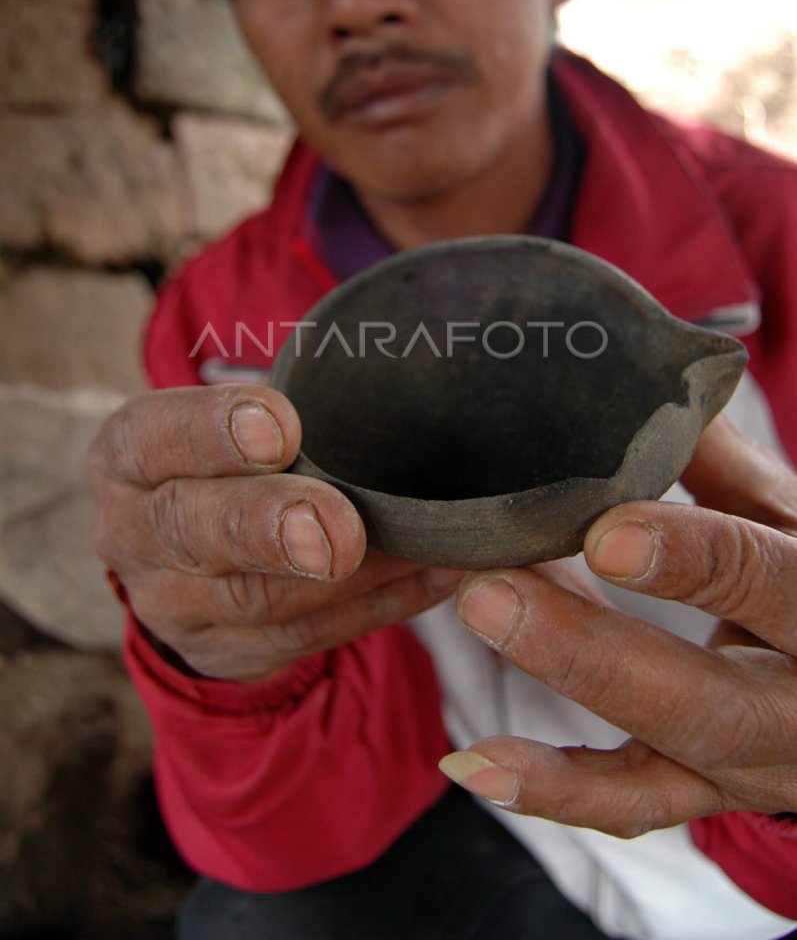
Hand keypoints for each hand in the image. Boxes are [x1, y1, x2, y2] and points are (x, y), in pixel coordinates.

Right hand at [90, 385, 462, 681]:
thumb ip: (274, 414)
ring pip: (255, 597)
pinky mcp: (220, 651)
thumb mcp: (222, 420)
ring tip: (418, 545)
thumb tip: (372, 392)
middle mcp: (132, 533)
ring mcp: (170, 604)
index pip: (155, 439)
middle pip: (194, 530)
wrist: (186, 552)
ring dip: (349, 576)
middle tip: (341, 530)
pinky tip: (428, 575)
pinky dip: (375, 606)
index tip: (283, 429)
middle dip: (272, 526)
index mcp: (129, 456)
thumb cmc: (226, 458)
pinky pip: (301, 637)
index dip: (214, 432)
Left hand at [439, 416, 796, 835]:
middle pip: (704, 702)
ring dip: (555, 713)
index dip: (692, 560)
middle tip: (490, 592)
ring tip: (474, 642)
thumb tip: (645, 383)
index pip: (772, 583)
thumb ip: (723, 461)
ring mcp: (752, 765)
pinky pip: (631, 806)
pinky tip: (473, 764)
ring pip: (660, 765)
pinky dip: (552, 789)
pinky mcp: (708, 792)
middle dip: (590, 652)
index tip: (602, 529)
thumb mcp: (792, 517)